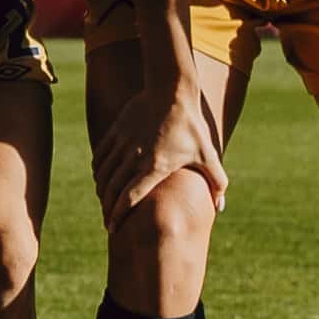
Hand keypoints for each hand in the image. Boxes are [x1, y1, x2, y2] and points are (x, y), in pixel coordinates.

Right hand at [95, 76, 228, 214]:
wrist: (171, 90)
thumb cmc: (191, 126)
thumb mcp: (208, 155)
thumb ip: (216, 182)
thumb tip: (220, 207)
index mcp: (155, 167)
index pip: (130, 197)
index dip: (118, 215)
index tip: (112, 228)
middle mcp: (135, 158)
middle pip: (112, 190)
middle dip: (107, 209)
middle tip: (108, 222)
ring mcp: (123, 144)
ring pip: (103, 175)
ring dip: (102, 191)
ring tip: (105, 202)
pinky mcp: (115, 132)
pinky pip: (100, 157)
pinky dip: (98, 171)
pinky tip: (102, 178)